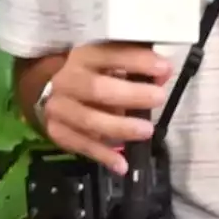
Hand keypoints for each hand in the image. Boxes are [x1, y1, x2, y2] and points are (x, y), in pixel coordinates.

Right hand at [41, 42, 172, 174]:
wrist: (55, 91)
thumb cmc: (93, 74)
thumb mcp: (111, 62)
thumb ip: (136, 65)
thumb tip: (163, 73)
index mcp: (83, 55)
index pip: (110, 54)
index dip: (137, 61)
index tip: (164, 68)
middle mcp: (67, 79)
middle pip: (97, 88)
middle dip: (131, 95)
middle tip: (158, 98)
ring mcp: (59, 106)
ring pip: (89, 120)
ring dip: (120, 127)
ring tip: (146, 130)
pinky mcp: (57, 130)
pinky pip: (81, 145)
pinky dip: (103, 155)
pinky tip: (122, 164)